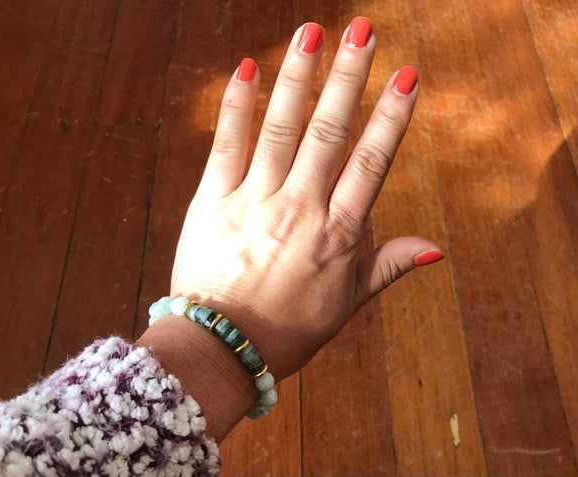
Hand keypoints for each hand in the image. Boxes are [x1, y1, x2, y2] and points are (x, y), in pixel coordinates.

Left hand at [170, 18, 442, 381]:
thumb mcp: (346, 303)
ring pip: (280, 129)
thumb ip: (387, 267)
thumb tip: (435, 248)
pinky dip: (237, 108)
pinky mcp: (211, 202)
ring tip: (312, 33)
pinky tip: (247, 70)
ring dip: (298, 78)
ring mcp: (254, 202)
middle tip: (363, 30)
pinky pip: (226, 147)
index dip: (391, 117)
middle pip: (329, 134)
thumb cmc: (288, 328)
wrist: (222, 349)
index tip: (407, 76)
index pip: (371, 163)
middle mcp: (299, 210)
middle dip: (349, 78)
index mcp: (337, 235)